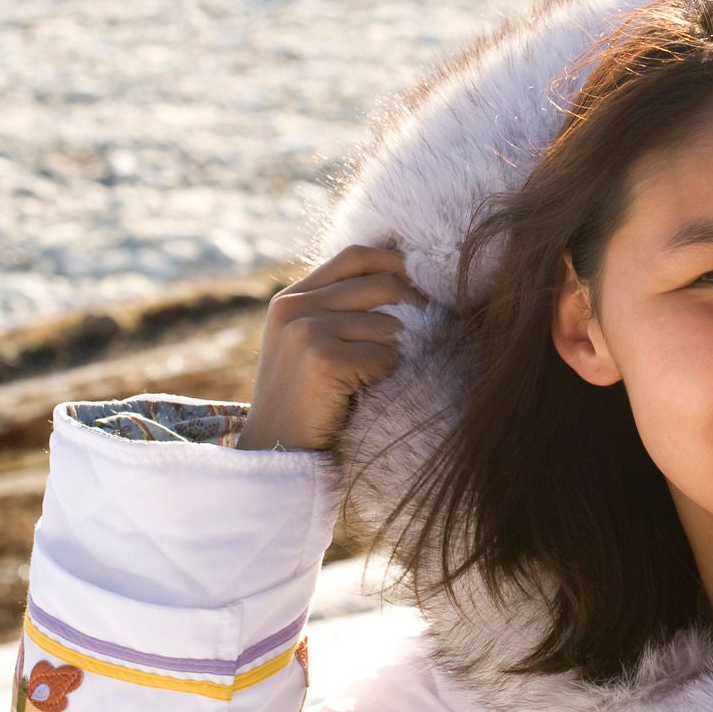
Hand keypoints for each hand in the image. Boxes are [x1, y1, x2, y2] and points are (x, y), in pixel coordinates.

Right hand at [237, 246, 424, 452]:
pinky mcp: (321, 358)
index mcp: (292, 297)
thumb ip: (344, 312)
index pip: (357, 257)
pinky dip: (392, 375)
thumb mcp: (313, 345)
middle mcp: (294, 307)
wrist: (276, 455)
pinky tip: (375, 391)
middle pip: (382, 284)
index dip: (399, 264)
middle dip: (418, 307)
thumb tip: (413, 283)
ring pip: (390, 324)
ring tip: (392, 374)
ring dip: (404, 351)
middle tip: (436, 330)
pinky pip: (385, 356)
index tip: (429, 283)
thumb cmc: (308, 403)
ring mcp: (305, 330)